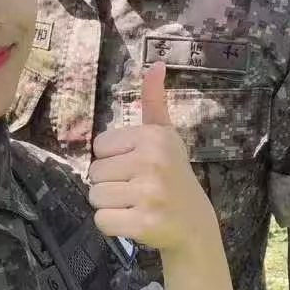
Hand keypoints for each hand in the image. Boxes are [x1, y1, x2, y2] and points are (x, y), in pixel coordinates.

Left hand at [87, 62, 217, 253]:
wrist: (195, 224)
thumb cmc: (173, 173)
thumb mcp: (165, 134)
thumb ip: (154, 100)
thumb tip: (156, 64)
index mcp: (153, 137)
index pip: (99, 145)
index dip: (113, 158)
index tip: (135, 165)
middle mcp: (152, 162)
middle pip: (94, 172)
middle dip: (110, 183)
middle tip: (136, 187)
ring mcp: (149, 194)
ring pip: (95, 196)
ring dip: (110, 204)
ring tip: (135, 203)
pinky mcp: (144, 224)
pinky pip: (101, 221)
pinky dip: (112, 225)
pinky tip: (134, 221)